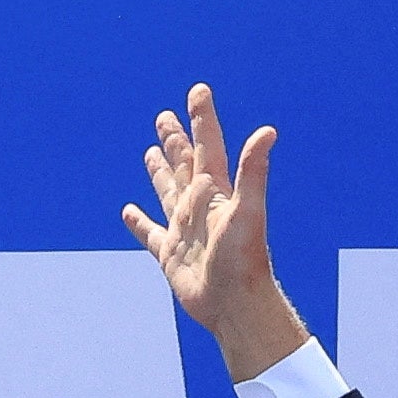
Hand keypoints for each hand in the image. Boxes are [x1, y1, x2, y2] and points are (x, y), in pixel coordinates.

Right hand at [121, 84, 310, 380]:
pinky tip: (128, 212)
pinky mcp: (170, 254)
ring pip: (167, 192)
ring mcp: (184, 230)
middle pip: (184, 164)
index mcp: (215, 192)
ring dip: (160, 171)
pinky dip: (138, 222)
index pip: (207, 146)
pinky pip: (150, 234)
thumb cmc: (243, 260)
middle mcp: (199, 207)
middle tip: (164, 116)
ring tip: (151, 152)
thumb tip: (268, 131)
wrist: (235, 306)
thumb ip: (253, 171)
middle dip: (175, 140)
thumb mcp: (248, 211)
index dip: (202, 119)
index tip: (198, 91)